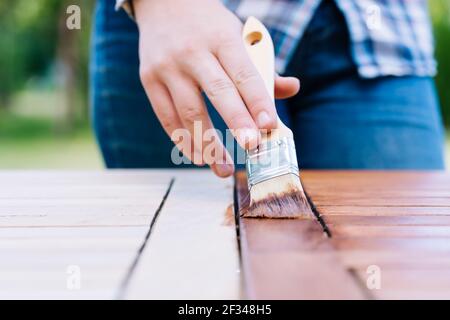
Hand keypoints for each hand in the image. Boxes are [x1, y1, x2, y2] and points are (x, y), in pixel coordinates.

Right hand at [134, 0, 299, 176]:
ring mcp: (167, 66)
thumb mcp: (238, 35)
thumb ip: (263, 66)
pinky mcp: (148, 79)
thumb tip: (292, 88)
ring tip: (223, 168)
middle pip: (217, 92)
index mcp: (222, 38)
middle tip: (251, 148)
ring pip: (188, 112)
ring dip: (207, 145)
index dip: (257, 101)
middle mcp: (193, 52)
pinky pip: (166, 117)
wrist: (163, 2)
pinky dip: (182, 141)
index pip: (244, 74)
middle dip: (236, 122)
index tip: (269, 126)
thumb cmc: (209, 26)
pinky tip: (198, 157)